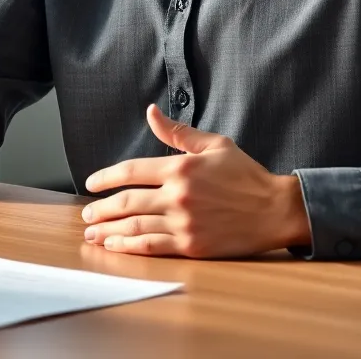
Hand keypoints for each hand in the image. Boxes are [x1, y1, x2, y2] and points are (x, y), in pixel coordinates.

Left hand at [81, 105, 311, 257]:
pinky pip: (151, 247)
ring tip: (92, 233)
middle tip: (87, 213)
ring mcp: (183, 223)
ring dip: (108, 231)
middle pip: (127, 202)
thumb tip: (151, 112)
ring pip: (134, 227)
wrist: (273, 209)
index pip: (132, 171)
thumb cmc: (246, 175)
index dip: (106, 177)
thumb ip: (178, 132)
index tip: (91, 182)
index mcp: (181, 167)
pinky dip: (129, 247)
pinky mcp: (191, 246)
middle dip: (101, 208)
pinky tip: (115, 247)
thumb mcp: (214, 145)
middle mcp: (178, 195)